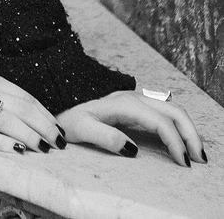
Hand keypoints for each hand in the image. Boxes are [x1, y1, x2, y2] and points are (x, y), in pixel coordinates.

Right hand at [0, 71, 66, 153]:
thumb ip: (1, 97)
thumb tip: (33, 118)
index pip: (25, 96)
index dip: (45, 113)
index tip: (58, 127)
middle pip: (21, 108)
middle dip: (44, 126)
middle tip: (58, 141)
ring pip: (6, 120)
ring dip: (29, 135)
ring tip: (43, 147)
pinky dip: (3, 143)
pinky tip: (18, 150)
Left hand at [57, 90, 206, 166]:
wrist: (61, 108)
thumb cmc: (69, 120)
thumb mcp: (81, 130)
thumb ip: (104, 137)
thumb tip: (132, 149)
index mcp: (123, 103)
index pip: (158, 120)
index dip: (174, 140)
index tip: (182, 163)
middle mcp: (133, 97)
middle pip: (172, 110)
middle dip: (190, 133)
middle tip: (199, 158)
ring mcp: (135, 100)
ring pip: (172, 108)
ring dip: (187, 128)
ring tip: (196, 152)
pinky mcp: (136, 106)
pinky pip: (164, 112)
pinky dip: (179, 125)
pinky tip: (181, 141)